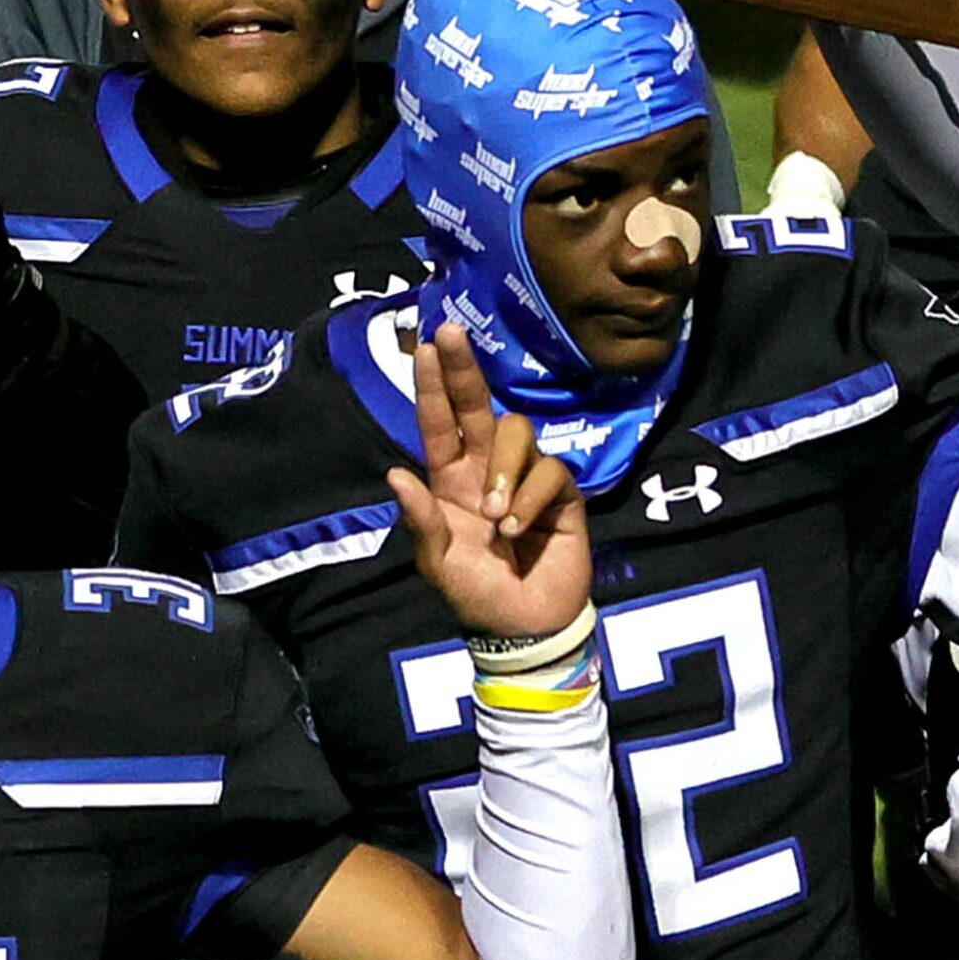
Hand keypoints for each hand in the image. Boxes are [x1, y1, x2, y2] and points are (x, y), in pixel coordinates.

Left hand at [386, 324, 592, 639]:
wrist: (526, 626)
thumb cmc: (477, 594)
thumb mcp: (439, 565)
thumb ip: (422, 521)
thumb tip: (396, 472)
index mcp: (450, 481)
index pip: (440, 424)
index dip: (434, 385)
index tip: (429, 344)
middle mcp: (487, 470)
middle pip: (479, 406)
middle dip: (463, 369)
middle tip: (450, 333)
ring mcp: (526, 478)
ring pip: (518, 433)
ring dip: (503, 468)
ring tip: (495, 516)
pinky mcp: (562, 493)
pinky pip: (551, 471)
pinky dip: (532, 498)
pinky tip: (520, 529)